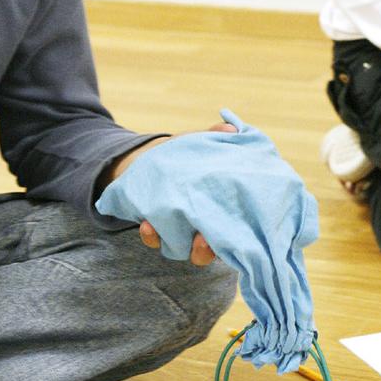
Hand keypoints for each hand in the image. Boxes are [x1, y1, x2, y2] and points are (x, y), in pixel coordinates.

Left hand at [109, 118, 236, 265]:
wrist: (154, 158)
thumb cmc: (188, 155)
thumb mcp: (202, 144)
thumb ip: (216, 137)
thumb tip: (230, 129)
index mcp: (222, 211)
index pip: (234, 233)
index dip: (234, 238)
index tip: (229, 233)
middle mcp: (203, 228)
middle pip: (208, 251)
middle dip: (205, 250)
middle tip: (202, 242)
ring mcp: (180, 231)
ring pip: (180, 249)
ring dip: (170, 241)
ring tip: (161, 228)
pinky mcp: (157, 230)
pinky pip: (155, 239)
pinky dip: (150, 234)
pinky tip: (146, 223)